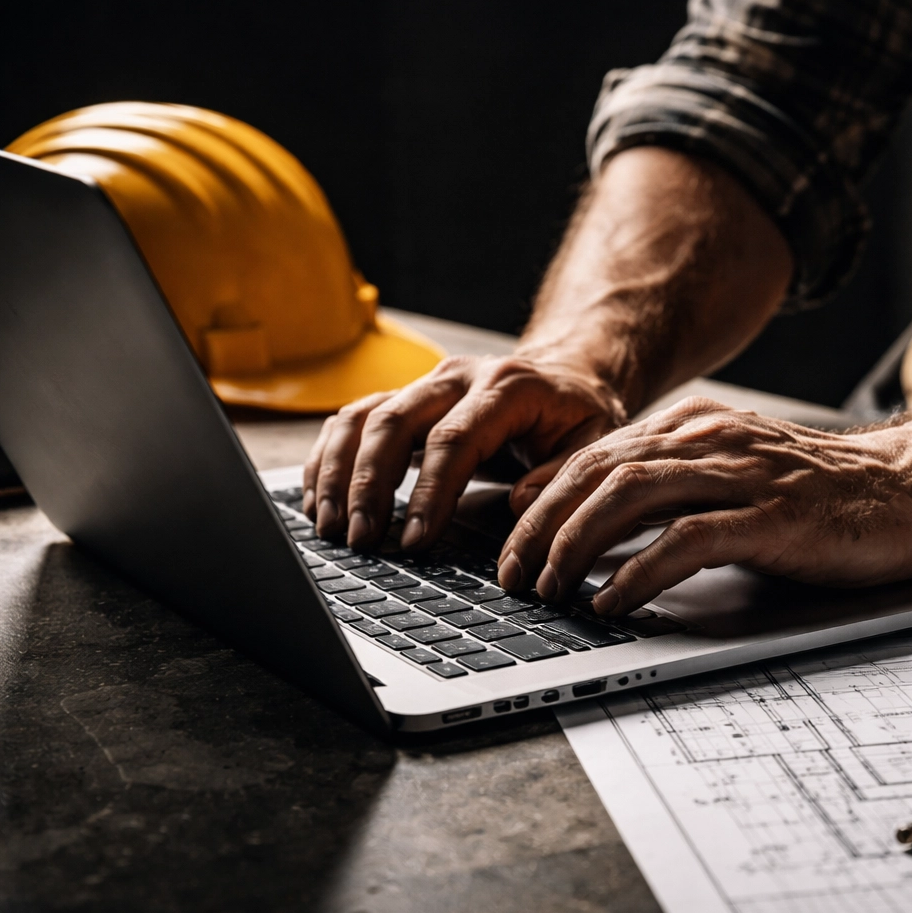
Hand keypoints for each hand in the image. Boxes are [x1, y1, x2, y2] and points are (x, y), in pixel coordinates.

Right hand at [302, 354, 628, 549]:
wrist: (568, 372)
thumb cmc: (579, 415)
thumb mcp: (593, 443)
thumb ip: (562, 474)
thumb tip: (520, 505)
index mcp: (507, 386)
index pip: (454, 439)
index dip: (430, 492)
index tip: (415, 540)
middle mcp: (458, 377)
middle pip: (395, 421)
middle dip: (369, 484)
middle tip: (360, 538)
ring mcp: (426, 384)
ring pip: (364, 416)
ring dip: (339, 472)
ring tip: (329, 526)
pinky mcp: (405, 398)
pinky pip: (353, 420)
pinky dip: (330, 458)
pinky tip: (318, 498)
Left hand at [497, 397, 911, 616]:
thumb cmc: (826, 495)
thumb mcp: (739, 473)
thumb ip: (677, 486)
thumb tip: (602, 523)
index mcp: (698, 426)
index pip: (594, 455)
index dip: (541, 499)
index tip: (508, 542)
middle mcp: (711, 438)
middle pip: (597, 472)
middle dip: (541, 526)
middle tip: (512, 577)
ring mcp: (742, 474)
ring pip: (629, 496)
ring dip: (574, 546)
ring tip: (547, 590)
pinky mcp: (771, 517)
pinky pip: (685, 541)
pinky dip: (636, 572)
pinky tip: (610, 601)